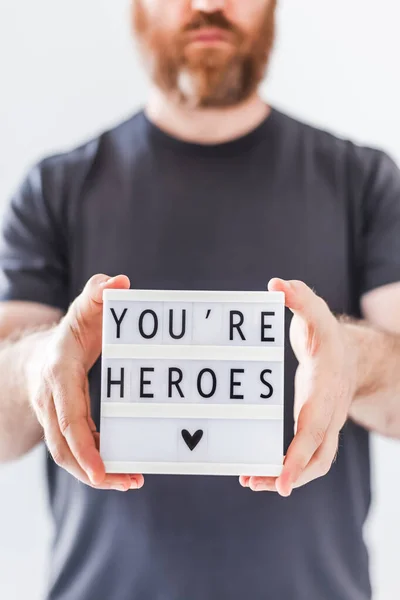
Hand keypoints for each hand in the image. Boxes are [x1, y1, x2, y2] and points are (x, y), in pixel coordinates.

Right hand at [30, 274, 143, 491]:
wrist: (42, 353)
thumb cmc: (71, 330)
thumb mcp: (84, 308)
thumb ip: (98, 293)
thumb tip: (119, 281)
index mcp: (59, 375)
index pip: (68, 418)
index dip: (84, 447)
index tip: (102, 470)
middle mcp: (51, 401)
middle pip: (65, 447)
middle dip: (94, 470)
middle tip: (130, 481)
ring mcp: (54, 417)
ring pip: (68, 456)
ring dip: (97, 474)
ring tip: (132, 480)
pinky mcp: (63, 426)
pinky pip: (75, 451)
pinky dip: (96, 464)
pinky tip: (122, 469)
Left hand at [239, 278, 356, 496]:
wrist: (351, 353)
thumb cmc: (326, 334)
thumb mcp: (314, 311)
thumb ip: (298, 297)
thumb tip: (276, 284)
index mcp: (328, 386)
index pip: (314, 427)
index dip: (297, 455)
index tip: (280, 480)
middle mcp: (331, 410)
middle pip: (318, 456)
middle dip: (289, 475)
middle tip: (254, 482)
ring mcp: (325, 422)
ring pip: (314, 462)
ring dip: (285, 476)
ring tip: (250, 481)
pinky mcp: (315, 426)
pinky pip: (305, 454)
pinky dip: (284, 466)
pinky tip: (257, 468)